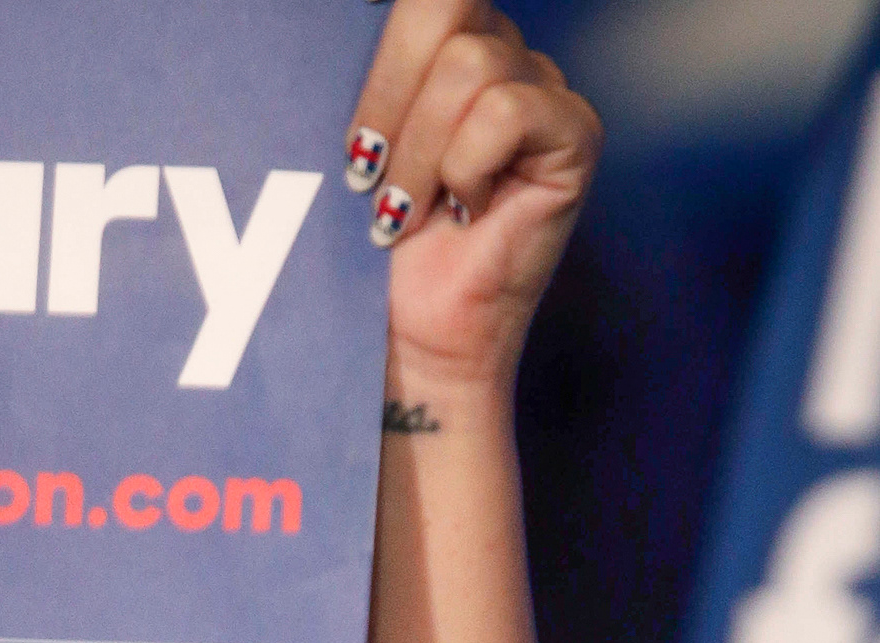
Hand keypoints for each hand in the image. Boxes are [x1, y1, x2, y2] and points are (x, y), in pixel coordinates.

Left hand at [346, 0, 602, 392]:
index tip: (356, 146)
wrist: (417, 339)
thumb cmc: (379, 257)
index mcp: (447, 47)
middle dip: (391, 99)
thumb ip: (367, 78)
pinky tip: (466, 211)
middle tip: (371, 176)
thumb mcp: (357, 150)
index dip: (380, 65)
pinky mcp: (575, 133)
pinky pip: (505, 111)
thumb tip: (337, 26)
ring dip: (422, 153)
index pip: (420, 2)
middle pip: (442, 8)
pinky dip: (467, 167)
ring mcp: (542, 91)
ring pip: (469, 65)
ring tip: (411, 211)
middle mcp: (503, 56)